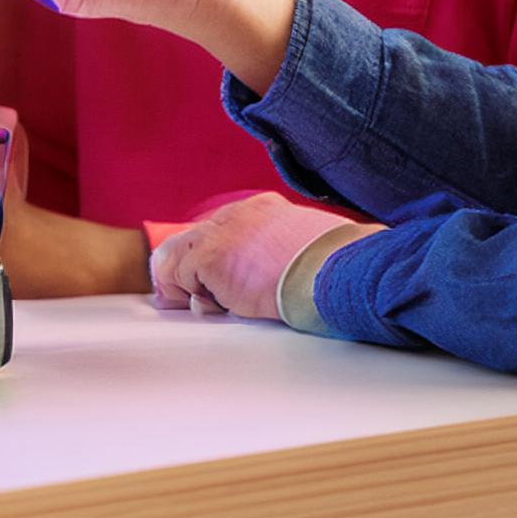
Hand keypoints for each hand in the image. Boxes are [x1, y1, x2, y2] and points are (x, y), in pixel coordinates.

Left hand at [149, 192, 377, 320]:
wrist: (339, 272)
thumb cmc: (338, 269)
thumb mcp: (311, 250)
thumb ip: (283, 256)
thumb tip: (276, 279)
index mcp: (264, 210)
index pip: (221, 229)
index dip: (211, 258)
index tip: (209, 279)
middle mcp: (238, 214)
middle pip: (192, 238)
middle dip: (189, 270)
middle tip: (192, 297)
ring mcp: (223, 232)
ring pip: (177, 255)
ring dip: (186, 284)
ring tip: (205, 305)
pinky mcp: (212, 256)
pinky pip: (181, 276)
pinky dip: (193, 296)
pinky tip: (217, 307)